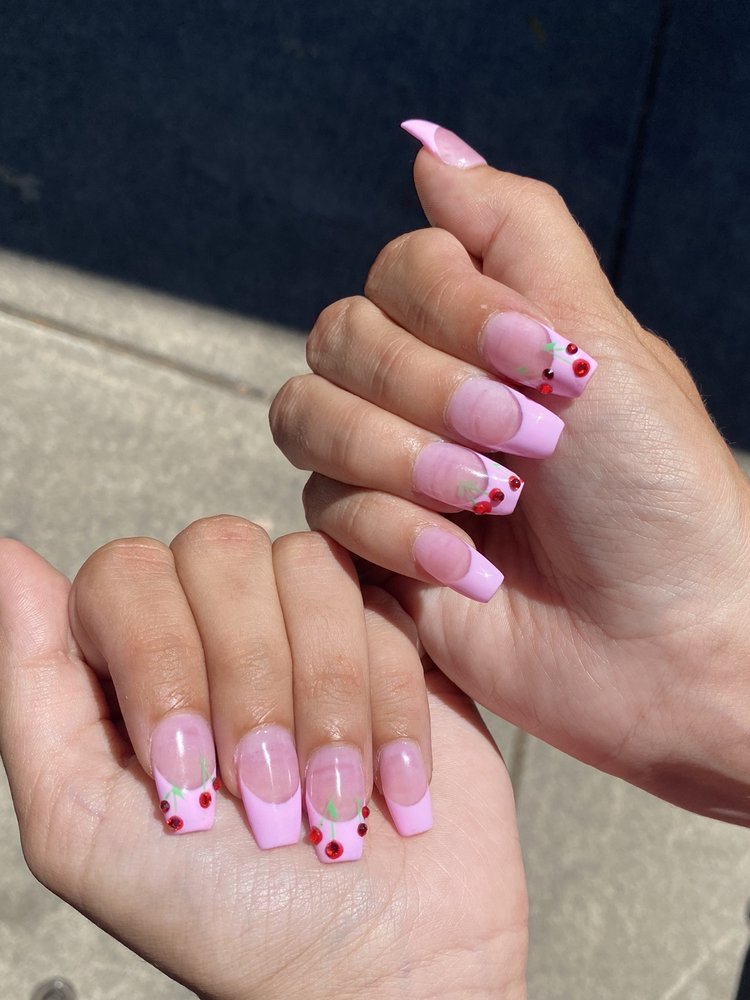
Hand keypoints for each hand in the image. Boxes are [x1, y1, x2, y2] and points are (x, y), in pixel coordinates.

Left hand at [0, 524, 526, 999]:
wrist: (383, 965)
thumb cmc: (231, 919)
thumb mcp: (87, 828)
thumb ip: (33, 690)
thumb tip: (5, 558)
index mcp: (133, 660)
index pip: (123, 572)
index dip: (159, 659)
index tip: (185, 770)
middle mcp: (218, 622)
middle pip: (220, 549)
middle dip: (250, 680)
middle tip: (266, 793)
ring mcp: (308, 619)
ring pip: (306, 566)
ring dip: (325, 698)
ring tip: (331, 796)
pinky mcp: (389, 632)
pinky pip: (381, 607)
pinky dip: (388, 707)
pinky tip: (389, 784)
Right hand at [270, 120, 749, 821]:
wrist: (668, 644)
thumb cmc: (658, 494)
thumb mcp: (604, 339)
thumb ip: (517, 233)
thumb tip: (428, 146)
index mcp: (481, 336)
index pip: (400, 270)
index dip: (451, 305)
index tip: (540, 356)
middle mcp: (422, 393)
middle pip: (341, 338)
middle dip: (430, 389)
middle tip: (526, 441)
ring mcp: (389, 469)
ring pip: (309, 416)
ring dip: (401, 456)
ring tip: (491, 502)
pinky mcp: (368, 547)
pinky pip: (326, 511)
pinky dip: (399, 534)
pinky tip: (471, 570)